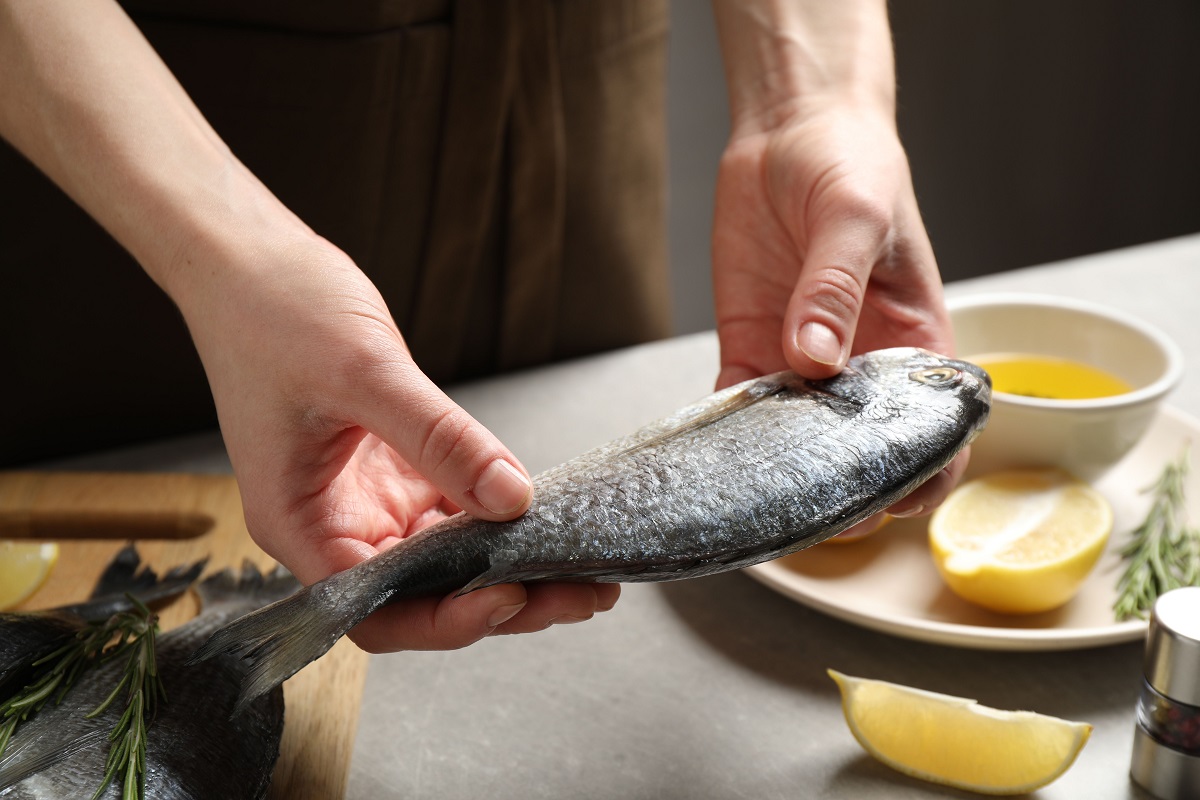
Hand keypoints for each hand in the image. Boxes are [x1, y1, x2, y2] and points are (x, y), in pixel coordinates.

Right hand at [182, 235, 618, 651]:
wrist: (249, 261)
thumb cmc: (274, 312)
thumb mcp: (363, 373)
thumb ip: (439, 439)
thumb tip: (511, 498)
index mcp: (300, 524)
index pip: (376, 609)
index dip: (446, 619)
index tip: (511, 597)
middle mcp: (334, 524)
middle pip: (423, 595)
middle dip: (502, 600)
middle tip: (582, 593)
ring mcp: (367, 499)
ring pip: (447, 558)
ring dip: (511, 564)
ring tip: (585, 567)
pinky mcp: (395, 468)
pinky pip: (454, 507)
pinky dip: (499, 514)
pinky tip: (548, 515)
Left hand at [711, 105, 964, 520]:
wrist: (789, 131)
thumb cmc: (851, 164)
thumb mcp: (854, 217)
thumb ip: (835, 288)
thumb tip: (816, 359)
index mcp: (914, 339)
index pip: (931, 428)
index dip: (921, 474)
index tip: (893, 501)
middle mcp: (861, 363)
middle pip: (859, 449)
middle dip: (839, 485)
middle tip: (808, 506)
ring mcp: (803, 360)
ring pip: (795, 438)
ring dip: (777, 467)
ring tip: (755, 489)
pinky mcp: (752, 346)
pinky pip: (740, 404)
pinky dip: (726, 432)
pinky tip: (712, 449)